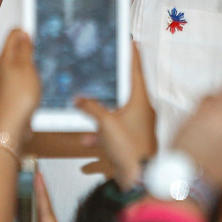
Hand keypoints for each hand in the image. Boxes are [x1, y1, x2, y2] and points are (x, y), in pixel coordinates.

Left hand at [0, 29, 40, 150]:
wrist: (11, 127)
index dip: (24, 27)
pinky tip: (35, 76)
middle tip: (38, 34)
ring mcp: (7, 81)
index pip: (13, 34)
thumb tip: (22, 31)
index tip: (36, 21)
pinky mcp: (12, 93)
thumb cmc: (17, 99)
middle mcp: (3, 68)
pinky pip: (21, 76)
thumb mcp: (25, 67)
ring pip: (17, 62)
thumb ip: (24, 49)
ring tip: (38, 52)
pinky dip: (28, 72)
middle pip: (14, 48)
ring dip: (27, 56)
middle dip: (25, 40)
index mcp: (4, 58)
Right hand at [77, 46, 156, 189]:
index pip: (136, 70)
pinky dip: (101, 137)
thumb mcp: (105, 123)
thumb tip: (79, 99)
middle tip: (101, 71)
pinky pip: (114, 133)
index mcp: (141, 100)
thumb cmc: (129, 149)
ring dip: (100, 116)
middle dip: (110, 84)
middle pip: (125, 90)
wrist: (140, 180)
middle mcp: (142, 111)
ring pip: (117, 114)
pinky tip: (86, 145)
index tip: (128, 40)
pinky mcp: (132, 142)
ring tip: (85, 115)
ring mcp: (138, 127)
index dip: (131, 54)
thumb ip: (90, 108)